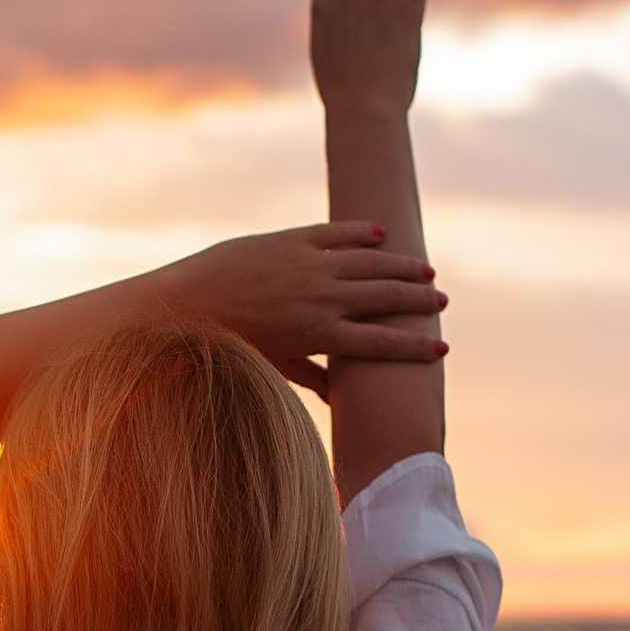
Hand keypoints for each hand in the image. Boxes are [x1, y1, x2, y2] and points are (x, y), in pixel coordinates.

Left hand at [157, 221, 446, 400]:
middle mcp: (321, 298)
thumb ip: (309, 376)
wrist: (186, 303)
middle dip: (418, 302)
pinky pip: (336, 233)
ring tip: (425, 271)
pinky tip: (382, 234)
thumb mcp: (271, 366)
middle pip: (384, 300)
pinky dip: (361, 232)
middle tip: (442, 302)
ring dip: (400, 267)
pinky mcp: (290, 240)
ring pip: (369, 263)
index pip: (380, 344)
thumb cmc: (227, 345)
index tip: (443, 349)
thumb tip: (339, 398)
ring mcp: (307, 265)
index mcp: (318, 335)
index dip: (415, 348)